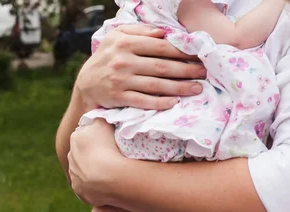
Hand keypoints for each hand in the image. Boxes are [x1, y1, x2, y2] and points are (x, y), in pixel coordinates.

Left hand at [68, 120, 123, 205]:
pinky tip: (108, 186)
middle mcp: (71, 156)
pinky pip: (88, 188)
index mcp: (76, 138)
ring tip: (110, 174)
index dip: (98, 140)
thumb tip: (99, 118)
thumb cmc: (110, 147)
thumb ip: (100, 119)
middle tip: (111, 159)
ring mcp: (74, 175)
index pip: (86, 136)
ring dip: (94, 172)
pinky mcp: (79, 191)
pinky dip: (96, 187)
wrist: (110, 176)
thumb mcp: (106, 124)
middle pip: (83, 154)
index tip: (109, 144)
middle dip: (93, 156)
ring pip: (84, 172)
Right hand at [76, 24, 206, 110]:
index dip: (182, 52)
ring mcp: (121, 81)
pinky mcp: (119, 98)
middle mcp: (123, 61)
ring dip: (179, 87)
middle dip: (186, 70)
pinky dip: (160, 103)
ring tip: (197, 88)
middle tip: (204, 73)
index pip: (160, 47)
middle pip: (162, 67)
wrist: (86, 85)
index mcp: (125, 43)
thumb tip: (163, 33)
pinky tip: (175, 102)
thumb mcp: (116, 37)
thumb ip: (139, 31)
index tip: (199, 55)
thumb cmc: (107, 58)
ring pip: (156, 85)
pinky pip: (144, 101)